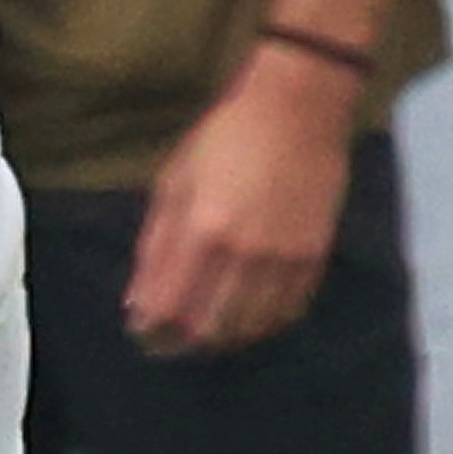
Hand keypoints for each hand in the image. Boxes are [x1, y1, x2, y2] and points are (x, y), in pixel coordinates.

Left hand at [119, 52, 359, 354]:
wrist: (298, 110)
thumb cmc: (226, 137)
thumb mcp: (174, 183)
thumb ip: (155, 247)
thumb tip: (139, 303)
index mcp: (203, 230)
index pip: (169, 308)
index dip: (151, 331)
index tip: (143, 332)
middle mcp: (244, 254)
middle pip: (208, 329)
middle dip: (182, 343)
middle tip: (170, 340)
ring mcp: (283, 260)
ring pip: (248, 328)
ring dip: (220, 339)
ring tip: (205, 332)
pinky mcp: (313, 259)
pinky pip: (285, 313)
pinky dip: (260, 325)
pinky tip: (245, 317)